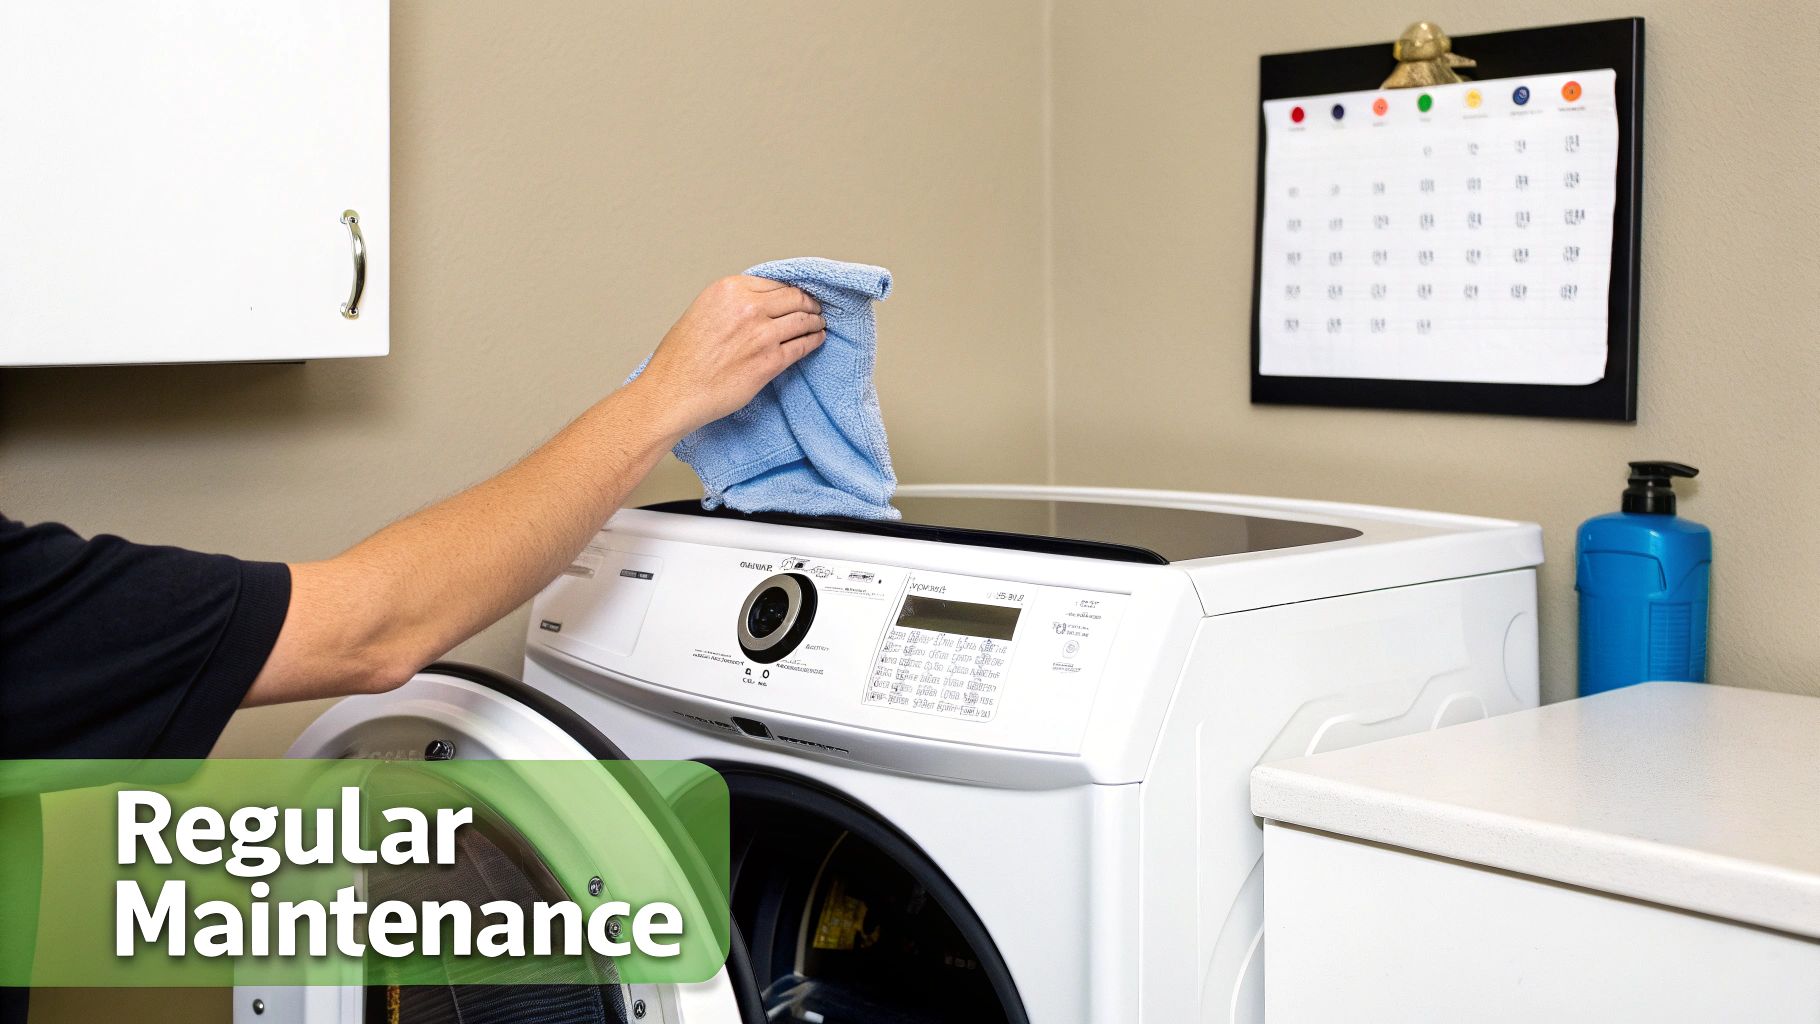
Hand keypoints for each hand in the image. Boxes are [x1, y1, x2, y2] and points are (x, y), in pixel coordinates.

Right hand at [632, 275, 824, 439]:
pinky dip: (814, 341)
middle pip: (794, 298)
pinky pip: (802, 346)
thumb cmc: (680, 358)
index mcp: (729, 289)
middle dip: (808, 303)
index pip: (774, 284)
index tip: (796, 296)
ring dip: (815, 321)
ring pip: (803, 320)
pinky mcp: (770, 361)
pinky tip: (816, 340)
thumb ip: (732, 304)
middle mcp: (748, 307)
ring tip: (819, 324)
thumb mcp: (702, 311)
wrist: (673, 391)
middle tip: (815, 309)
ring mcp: (762, 334)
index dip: (790, 292)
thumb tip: (757, 305)